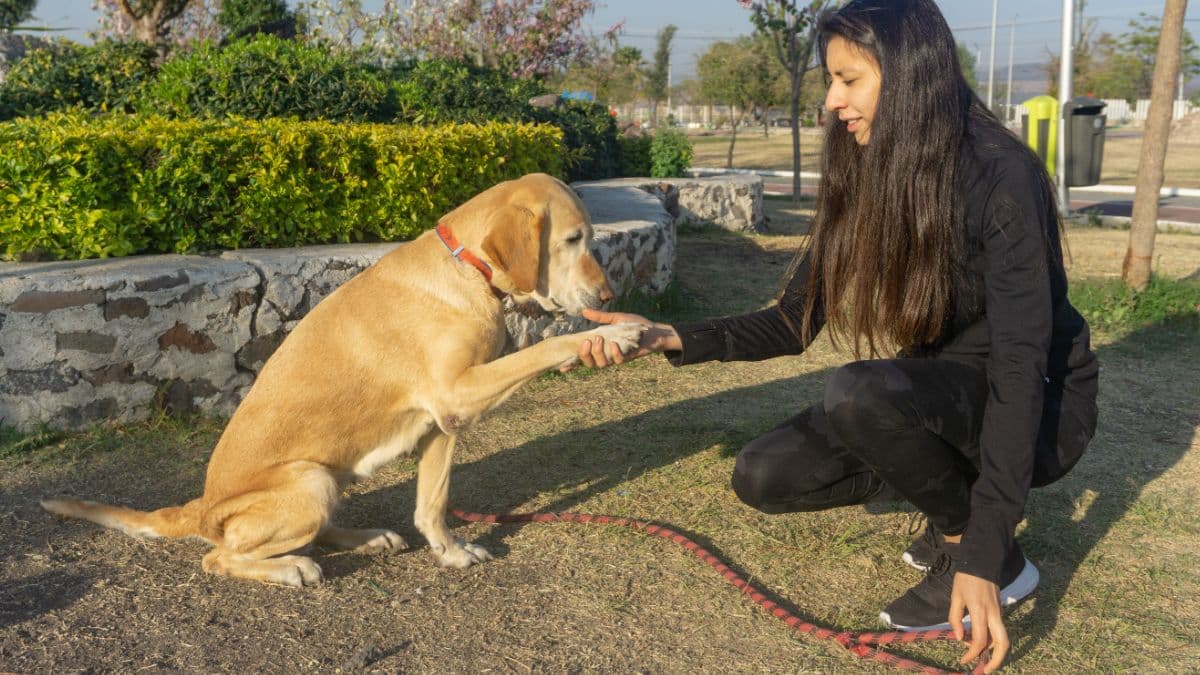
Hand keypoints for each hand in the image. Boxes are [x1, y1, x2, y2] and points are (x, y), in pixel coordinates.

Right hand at [561, 308, 682, 371]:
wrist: (654, 331)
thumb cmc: (635, 326)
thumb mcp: (615, 319)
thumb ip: (600, 318)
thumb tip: (583, 311)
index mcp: (600, 346)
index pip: (584, 356)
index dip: (572, 363)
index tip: (561, 368)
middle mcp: (605, 354)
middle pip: (589, 363)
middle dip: (584, 354)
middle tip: (587, 341)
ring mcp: (615, 358)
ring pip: (601, 364)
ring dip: (597, 353)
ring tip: (600, 339)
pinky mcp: (627, 358)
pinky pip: (617, 361)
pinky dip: (614, 353)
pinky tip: (614, 344)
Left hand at [950, 572, 1007, 673]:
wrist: (982, 562)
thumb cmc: (966, 579)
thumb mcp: (955, 597)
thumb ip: (955, 618)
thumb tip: (959, 638)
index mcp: (980, 611)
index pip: (980, 640)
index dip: (972, 653)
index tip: (963, 660)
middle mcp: (994, 614)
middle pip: (1003, 643)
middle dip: (996, 660)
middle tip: (985, 670)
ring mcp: (999, 613)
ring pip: (1003, 638)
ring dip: (995, 651)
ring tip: (982, 659)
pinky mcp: (1000, 611)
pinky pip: (999, 630)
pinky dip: (993, 640)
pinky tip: (981, 643)